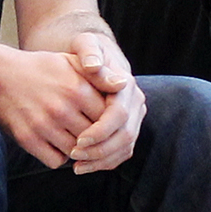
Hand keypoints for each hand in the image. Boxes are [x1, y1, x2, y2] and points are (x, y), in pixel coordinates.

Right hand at [0, 46, 107, 169]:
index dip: (107, 122)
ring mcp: (44, 125)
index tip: (101, 119)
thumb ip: (98, 75)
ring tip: (71, 137)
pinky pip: (55, 161)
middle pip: (93, 138)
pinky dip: (57, 156)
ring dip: (77, 150)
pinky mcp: (28, 138)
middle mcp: (62, 108)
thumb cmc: (40, 68)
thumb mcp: (70, 63)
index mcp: (76, 89)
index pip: (107, 118)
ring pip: (76, 153)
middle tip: (89, 133)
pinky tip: (55, 144)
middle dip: (94, 138)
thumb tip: (124, 86)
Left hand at [63, 32, 144, 173]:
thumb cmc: (85, 52)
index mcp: (126, 86)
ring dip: (102, 160)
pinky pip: (121, 152)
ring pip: (125, 147)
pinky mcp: (127, 129)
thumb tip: (93, 66)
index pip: (119, 115)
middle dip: (100, 150)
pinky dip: (104, 162)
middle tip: (75, 156)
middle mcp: (135, 103)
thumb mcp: (85, 44)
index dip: (100, 131)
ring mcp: (134, 118)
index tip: (78, 140)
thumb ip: (89, 52)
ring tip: (77, 167)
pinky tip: (84, 167)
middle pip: (125, 135)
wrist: (95, 59)